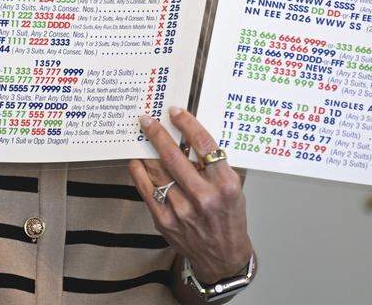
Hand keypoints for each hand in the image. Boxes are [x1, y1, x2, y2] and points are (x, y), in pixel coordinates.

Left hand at [129, 107, 252, 283]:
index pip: (205, 145)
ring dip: (146, 151)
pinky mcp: (166, 221)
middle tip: (147, 120)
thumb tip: (192, 135)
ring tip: (140, 137)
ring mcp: (182, 210)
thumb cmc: (230, 220)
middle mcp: (204, 197)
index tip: (176, 112)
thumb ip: (216, 166)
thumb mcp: (234, 190)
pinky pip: (146, 190)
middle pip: (174, 156)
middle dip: (158, 134)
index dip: (187, 124)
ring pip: (157, 171)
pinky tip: (137, 161)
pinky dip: (139, 172)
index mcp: (226, 186)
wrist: (222, 259)